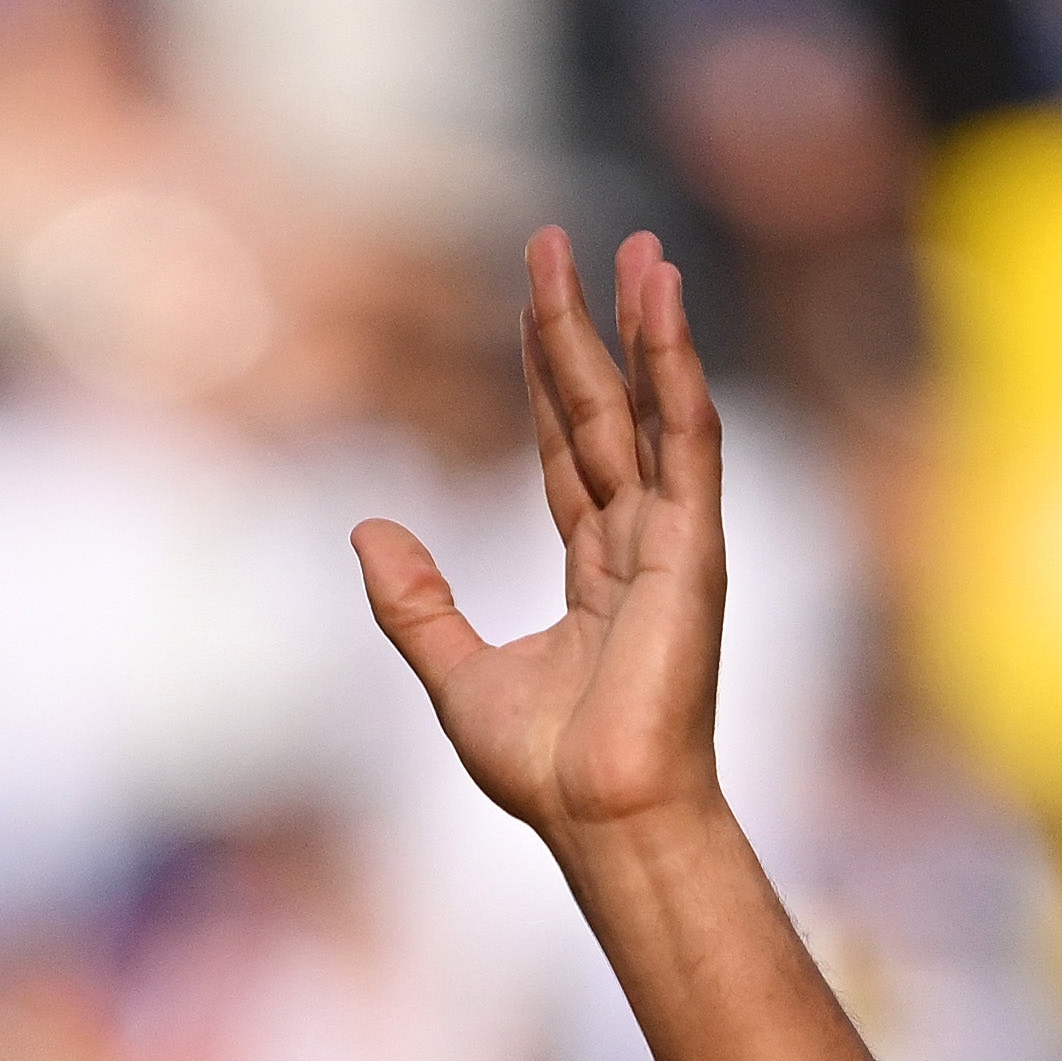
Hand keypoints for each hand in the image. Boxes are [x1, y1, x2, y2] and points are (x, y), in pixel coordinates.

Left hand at [356, 228, 733, 854]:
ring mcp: (673, 539)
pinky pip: (688, 439)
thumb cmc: (545, 769)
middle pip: (605, 407)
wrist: (600, 820)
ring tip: (634, 248)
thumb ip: (414, 600)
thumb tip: (366, 528)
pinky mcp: (695, 547)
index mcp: (592, 565)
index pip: (567, 444)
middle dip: (582, 324)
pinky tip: (666, 307)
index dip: (547, 371)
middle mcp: (636, 540)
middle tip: (559, 240)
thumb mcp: (453, 673)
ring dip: (644, 326)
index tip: (532, 299)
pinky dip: (679, 369)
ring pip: (653, 408)